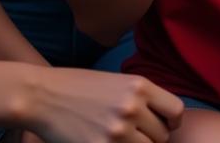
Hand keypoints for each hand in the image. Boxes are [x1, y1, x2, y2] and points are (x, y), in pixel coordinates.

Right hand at [28, 67, 182, 142]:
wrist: (43, 96)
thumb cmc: (80, 88)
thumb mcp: (117, 82)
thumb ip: (141, 99)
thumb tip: (163, 121)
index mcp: (139, 86)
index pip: (176, 111)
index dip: (172, 122)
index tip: (163, 125)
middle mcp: (132, 107)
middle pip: (162, 137)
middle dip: (151, 138)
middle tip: (133, 134)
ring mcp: (117, 131)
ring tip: (119, 139)